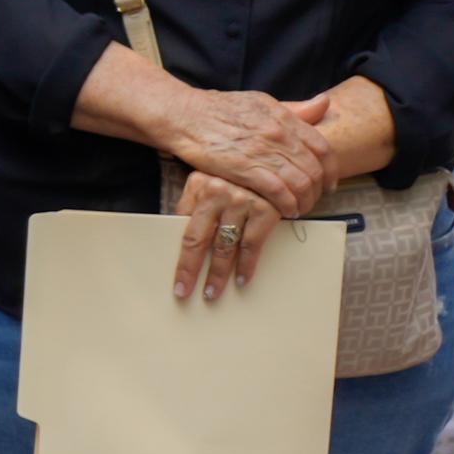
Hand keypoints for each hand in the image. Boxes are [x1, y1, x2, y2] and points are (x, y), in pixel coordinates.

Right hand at [155, 85, 332, 218]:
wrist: (185, 115)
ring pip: (301, 183)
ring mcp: (262, 152)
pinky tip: (286, 211)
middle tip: (312, 200)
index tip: (328, 183)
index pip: (323, 148)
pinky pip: (279, 192)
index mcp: (284, 117)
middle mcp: (278, 134)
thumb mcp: (261, 102)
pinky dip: (288, 205)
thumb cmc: (220, 109)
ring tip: (299, 209)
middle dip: (318, 191)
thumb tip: (324, 103)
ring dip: (305, 202)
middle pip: (315, 169)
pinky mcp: (244, 169)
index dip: (332, 170)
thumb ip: (294, 108)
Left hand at [173, 168, 284, 303]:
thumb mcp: (213, 181)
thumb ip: (198, 205)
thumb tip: (182, 237)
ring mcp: (241, 201)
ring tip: (211, 292)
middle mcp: (217, 192)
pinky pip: (251, 245)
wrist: (279, 160)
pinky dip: (246, 266)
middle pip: (197, 239)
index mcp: (199, 185)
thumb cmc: (240, 177)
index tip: (175, 276)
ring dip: (217, 274)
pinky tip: (241, 280)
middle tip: (184, 291)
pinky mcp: (264, 209)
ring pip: (224, 247)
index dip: (177, 253)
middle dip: (189, 269)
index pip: (181, 225)